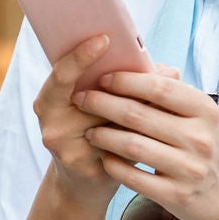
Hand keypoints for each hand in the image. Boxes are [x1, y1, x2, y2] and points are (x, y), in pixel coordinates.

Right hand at [33, 38, 173, 213]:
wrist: (83, 181)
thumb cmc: (95, 130)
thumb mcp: (97, 103)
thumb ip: (119, 82)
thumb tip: (168, 71)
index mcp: (50, 101)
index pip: (61, 75)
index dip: (80, 57)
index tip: (104, 38)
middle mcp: (53, 125)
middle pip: (91, 99)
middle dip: (126, 84)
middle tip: (158, 71)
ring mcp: (68, 151)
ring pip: (111, 124)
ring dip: (140, 109)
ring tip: (167, 96)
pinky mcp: (89, 170)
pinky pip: (121, 148)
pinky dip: (143, 135)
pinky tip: (164, 129)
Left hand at [79, 71, 218, 219]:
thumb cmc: (206, 145)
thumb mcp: (202, 115)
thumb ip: (173, 91)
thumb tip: (135, 62)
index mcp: (205, 110)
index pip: (159, 87)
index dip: (126, 80)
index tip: (102, 77)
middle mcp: (199, 138)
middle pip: (138, 115)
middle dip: (103, 104)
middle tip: (82, 99)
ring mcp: (188, 169)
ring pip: (132, 146)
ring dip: (104, 135)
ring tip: (90, 130)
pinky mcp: (176, 196)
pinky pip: (133, 177)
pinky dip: (113, 165)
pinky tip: (104, 157)